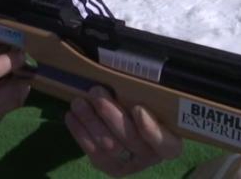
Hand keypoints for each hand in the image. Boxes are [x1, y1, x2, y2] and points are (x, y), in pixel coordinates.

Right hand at [0, 24, 30, 134]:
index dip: (10, 61)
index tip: (20, 51)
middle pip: (11, 91)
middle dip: (22, 75)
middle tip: (23, 63)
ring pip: (15, 102)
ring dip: (20, 86)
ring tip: (15, 75)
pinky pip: (8, 111)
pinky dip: (10, 98)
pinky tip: (2, 89)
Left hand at [65, 86, 181, 176]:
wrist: (126, 126)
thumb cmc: (145, 106)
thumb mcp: (149, 100)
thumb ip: (143, 95)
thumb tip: (126, 73)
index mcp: (170, 141)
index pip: (167, 145)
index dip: (152, 130)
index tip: (138, 109)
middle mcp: (151, 156)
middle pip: (131, 139)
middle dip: (111, 115)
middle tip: (96, 92)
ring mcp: (130, 164)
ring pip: (109, 146)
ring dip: (91, 122)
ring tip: (78, 102)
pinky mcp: (111, 168)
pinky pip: (94, 153)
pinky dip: (80, 133)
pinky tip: (71, 116)